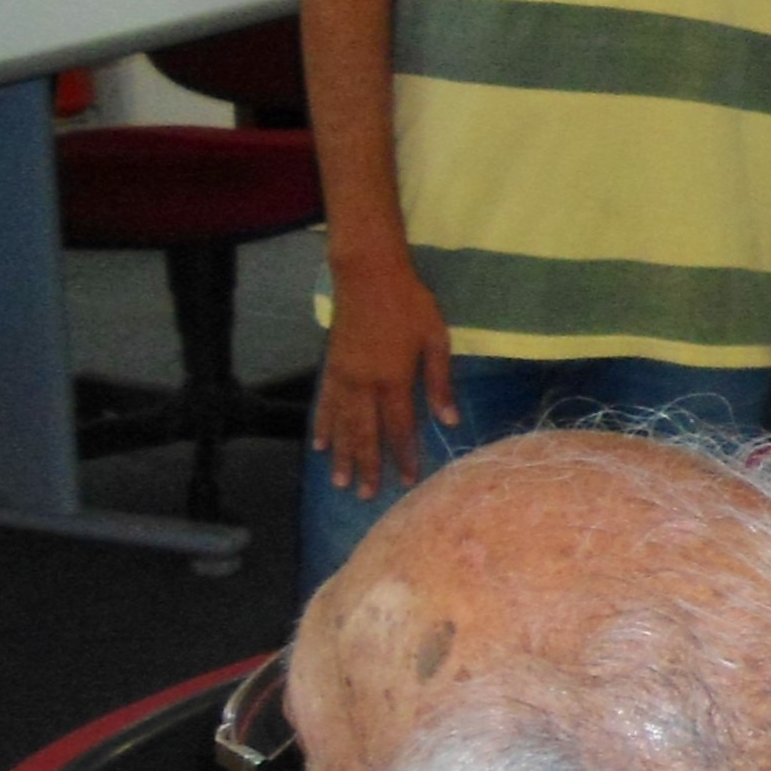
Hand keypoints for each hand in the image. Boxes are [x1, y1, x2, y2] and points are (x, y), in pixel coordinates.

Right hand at [313, 255, 456, 498]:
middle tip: (366, 495)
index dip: (403, 456)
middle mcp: (364, 385)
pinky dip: (323, 426)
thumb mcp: (436, 339)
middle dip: (368, 466)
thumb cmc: (410, 303)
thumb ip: (441, 382)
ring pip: (342, 424)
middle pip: (365, 434)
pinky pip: (325, 404)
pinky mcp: (330, 367)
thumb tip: (450, 421)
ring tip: (340, 482)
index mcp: (394, 380)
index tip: (406, 481)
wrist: (367, 274)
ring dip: (342, 455)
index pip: (399, 428)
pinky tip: (320, 444)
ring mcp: (343, 377)